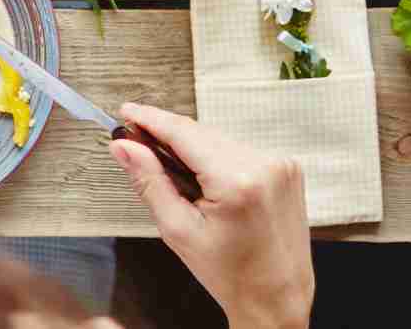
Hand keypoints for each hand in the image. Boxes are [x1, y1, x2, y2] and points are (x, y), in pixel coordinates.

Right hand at [112, 102, 313, 328]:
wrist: (277, 298)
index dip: (150, 118)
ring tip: (179, 179)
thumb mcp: (179, 230)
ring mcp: (280, 164)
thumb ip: (149, 181)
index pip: (183, 132)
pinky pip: (239, 149)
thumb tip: (123, 146)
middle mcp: (264, 165)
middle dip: (169, 137)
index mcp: (237, 182)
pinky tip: (209, 183)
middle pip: (200, 133)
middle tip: (138, 145)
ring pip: (219, 139)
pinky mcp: (288, 167)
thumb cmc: (231, 274)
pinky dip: (218, 158)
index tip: (126, 111)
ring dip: (195, 149)